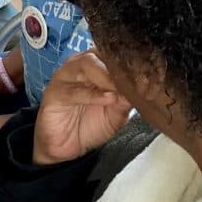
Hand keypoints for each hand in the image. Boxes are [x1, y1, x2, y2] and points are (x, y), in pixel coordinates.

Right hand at [33, 51, 132, 165]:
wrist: (67, 148)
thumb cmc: (90, 124)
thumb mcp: (116, 114)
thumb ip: (126, 100)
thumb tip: (141, 88)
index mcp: (95, 66)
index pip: (112, 53)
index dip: (130, 61)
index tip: (147, 75)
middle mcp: (79, 65)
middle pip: (100, 53)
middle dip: (119, 67)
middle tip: (136, 82)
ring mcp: (65, 76)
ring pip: (86, 64)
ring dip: (107, 76)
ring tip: (121, 90)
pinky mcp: (54, 92)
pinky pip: (74, 90)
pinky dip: (92, 95)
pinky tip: (108, 100)